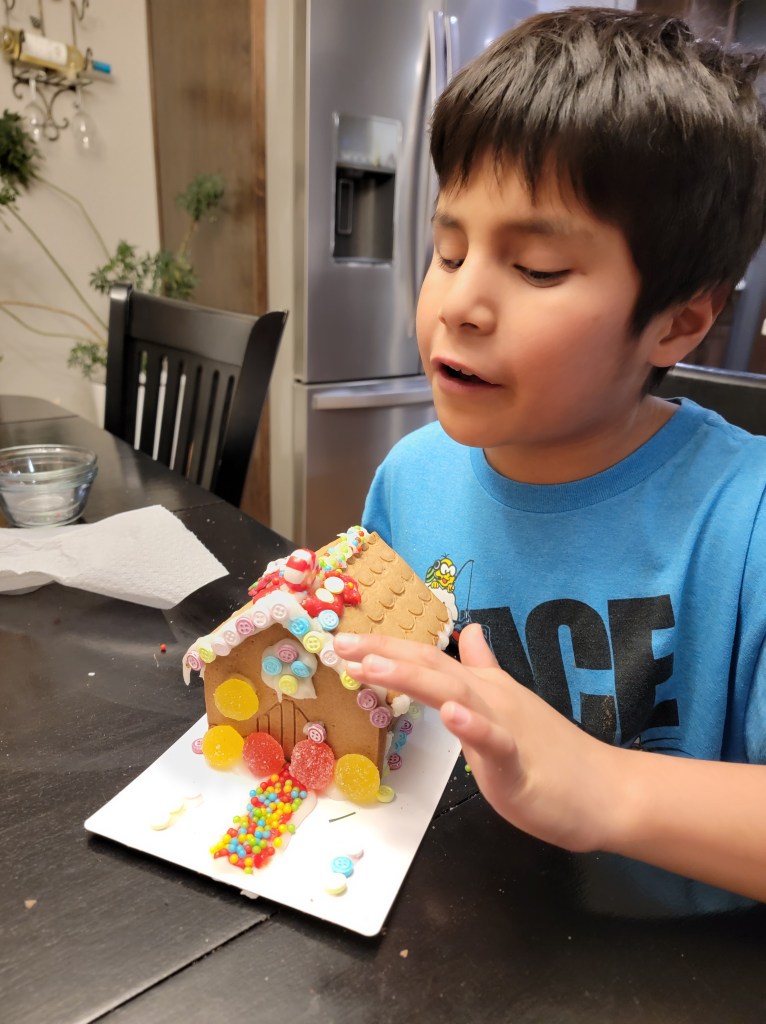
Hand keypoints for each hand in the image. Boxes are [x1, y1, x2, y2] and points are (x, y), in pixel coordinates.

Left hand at [334, 624, 620, 853]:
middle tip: (339, 645)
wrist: (604, 790)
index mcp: (483, 688)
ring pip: (456, 694)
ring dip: (413, 677)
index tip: (343, 643)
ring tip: (374, 666)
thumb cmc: (551, 752)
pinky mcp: (520, 764)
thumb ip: (486, 669)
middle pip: (432, 668)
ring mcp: (505, 728)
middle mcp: (490, 698)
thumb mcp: (508, 703)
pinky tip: (452, 713)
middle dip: (384, 654)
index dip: (386, 649)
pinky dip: (474, 725)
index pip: (427, 661)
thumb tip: (471, 633)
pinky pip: (495, 742)